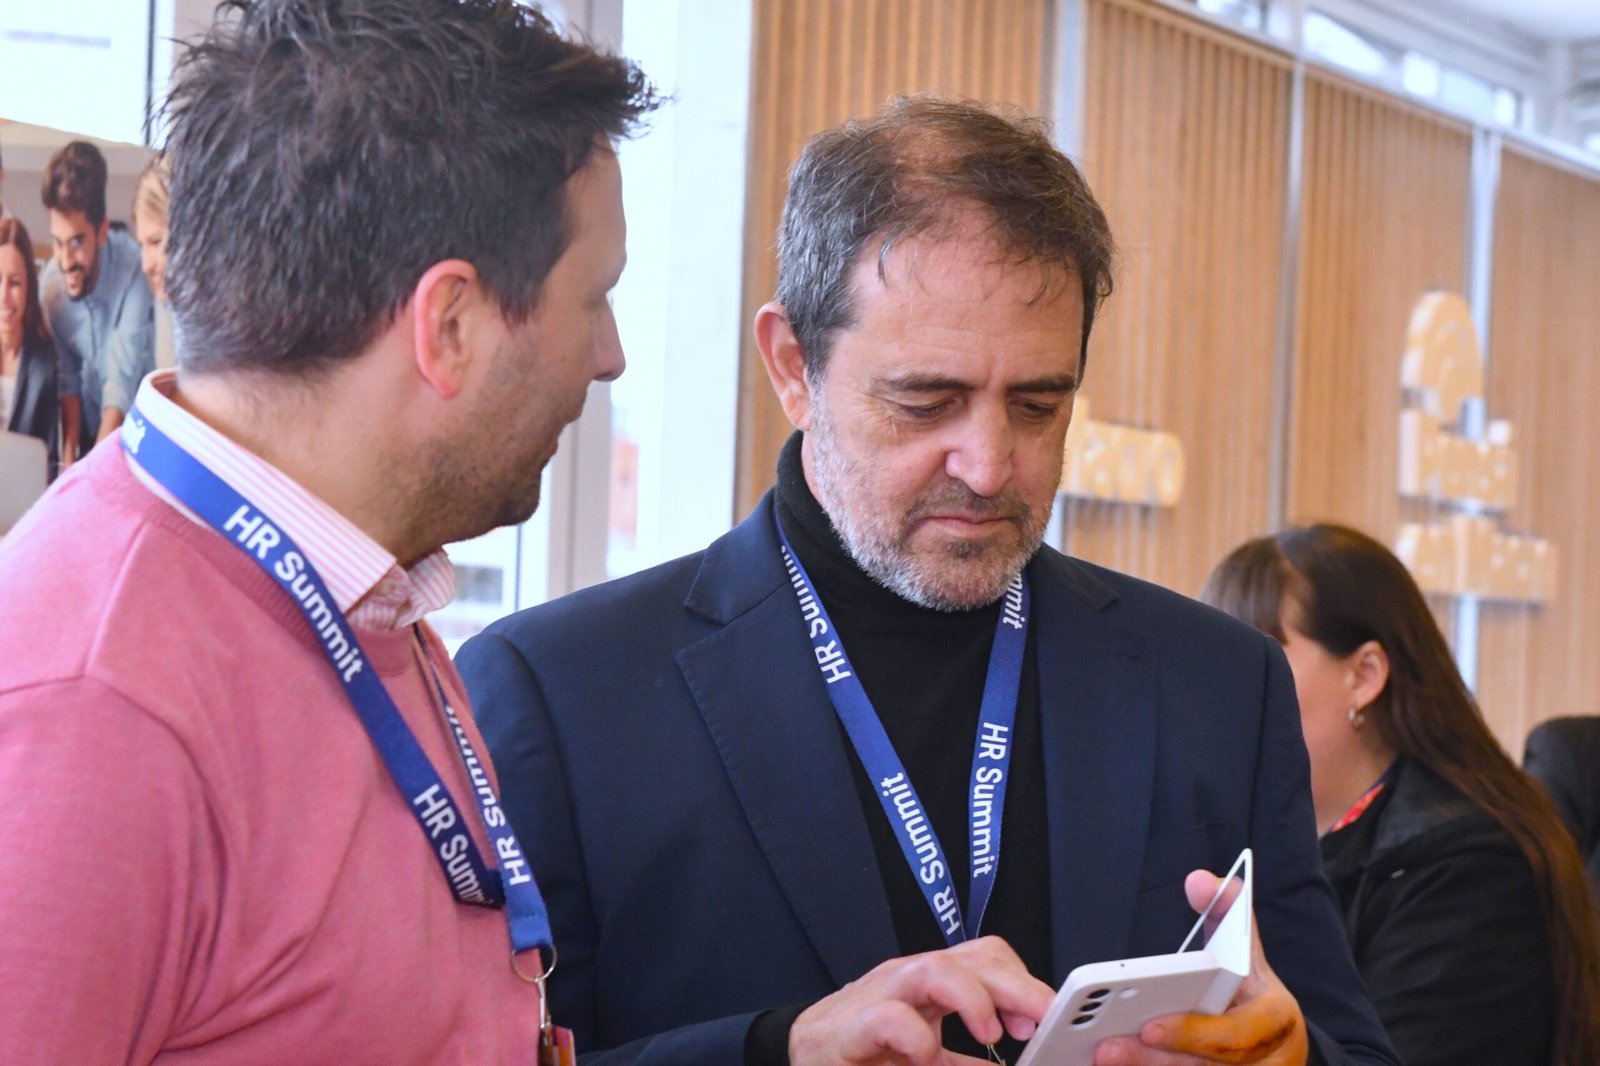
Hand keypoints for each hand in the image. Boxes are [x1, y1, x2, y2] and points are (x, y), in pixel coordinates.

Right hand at [789, 935, 1054, 1065]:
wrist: (800, 1059)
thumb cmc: (864, 1054)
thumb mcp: (926, 1057)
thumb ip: (966, 1064)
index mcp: (931, 985)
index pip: (984, 957)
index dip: (1021, 980)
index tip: (1049, 1016)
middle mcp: (907, 979)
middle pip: (969, 957)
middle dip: (1014, 984)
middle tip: (1043, 1019)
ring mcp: (877, 997)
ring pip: (932, 969)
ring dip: (972, 998)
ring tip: (992, 1034)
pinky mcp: (847, 1029)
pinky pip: (887, 1018)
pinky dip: (915, 1037)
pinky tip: (925, 1057)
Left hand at [1092, 871, 1308, 1065]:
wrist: (1277, 1043)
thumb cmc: (1252, 991)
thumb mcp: (1247, 948)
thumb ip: (1226, 910)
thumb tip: (1198, 881)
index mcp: (1276, 1022)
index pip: (1236, 1035)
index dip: (1192, 1034)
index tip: (1149, 1026)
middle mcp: (1265, 1063)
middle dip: (1151, 1059)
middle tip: (1104, 1047)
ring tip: (1101, 1056)